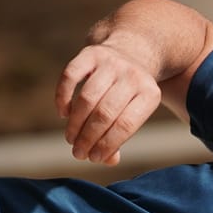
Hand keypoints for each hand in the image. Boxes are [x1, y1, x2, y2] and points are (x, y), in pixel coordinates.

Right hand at [56, 42, 161, 164]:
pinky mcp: (90, 53)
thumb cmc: (129, 95)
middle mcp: (132, 76)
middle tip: (78, 152)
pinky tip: (63, 113)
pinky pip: (70, 76)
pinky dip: (63, 97)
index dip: (107, 145)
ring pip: (87, 97)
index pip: (125, 125)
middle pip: (104, 113)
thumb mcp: (135, 113)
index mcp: (149, 94)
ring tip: (71, 139)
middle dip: (88, 137)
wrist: (130, 53)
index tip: (93, 158)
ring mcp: (111, 62)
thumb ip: (120, 137)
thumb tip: (109, 160)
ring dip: (75, 123)